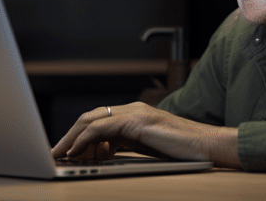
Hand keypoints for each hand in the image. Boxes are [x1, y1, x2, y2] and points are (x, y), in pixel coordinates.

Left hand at [50, 102, 240, 167]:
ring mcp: (135, 113)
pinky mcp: (138, 121)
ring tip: (60, 153)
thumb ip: (127, 146)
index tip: (66, 151)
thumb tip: (103, 155)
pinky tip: (77, 151)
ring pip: (92, 121)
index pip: (98, 121)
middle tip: (55, 152)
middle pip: (90, 118)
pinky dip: (86, 139)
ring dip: (72, 138)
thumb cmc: (184, 151)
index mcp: (134, 115)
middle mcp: (132, 110)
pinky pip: (103, 128)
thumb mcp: (149, 148)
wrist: (209, 146)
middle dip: (70, 135)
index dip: (79, 136)